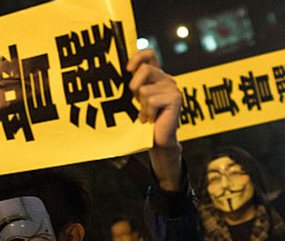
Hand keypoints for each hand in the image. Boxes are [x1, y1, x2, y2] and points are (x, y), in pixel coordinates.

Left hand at [127, 50, 182, 190]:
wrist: (157, 142)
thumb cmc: (143, 121)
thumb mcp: (134, 99)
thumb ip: (130, 83)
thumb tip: (109, 70)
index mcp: (157, 76)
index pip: (149, 54)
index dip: (137, 56)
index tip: (126, 69)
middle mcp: (167, 79)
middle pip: (145, 69)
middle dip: (135, 87)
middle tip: (137, 102)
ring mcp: (173, 88)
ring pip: (145, 89)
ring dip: (142, 105)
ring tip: (146, 114)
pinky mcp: (175, 98)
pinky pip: (152, 99)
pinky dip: (148, 112)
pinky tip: (151, 119)